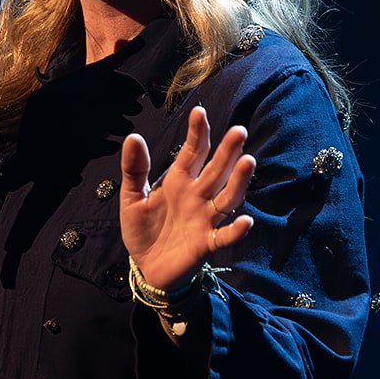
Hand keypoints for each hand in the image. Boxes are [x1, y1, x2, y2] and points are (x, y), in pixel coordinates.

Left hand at [120, 106, 254, 291]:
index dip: (197, 133)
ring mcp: (205, 219)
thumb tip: (133, 137)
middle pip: (216, 170)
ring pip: (227, 197)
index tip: (199, 112)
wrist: (146, 266)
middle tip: (238, 131)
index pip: (192, 152)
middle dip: (227, 151)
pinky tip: (246, 221)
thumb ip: (134, 169)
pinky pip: (224, 236)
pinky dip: (236, 231)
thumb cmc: (143, 230)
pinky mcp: (206, 244)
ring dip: (239, 181)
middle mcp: (197, 196)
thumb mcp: (131, 197)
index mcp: (179, 181)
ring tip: (248, 161)